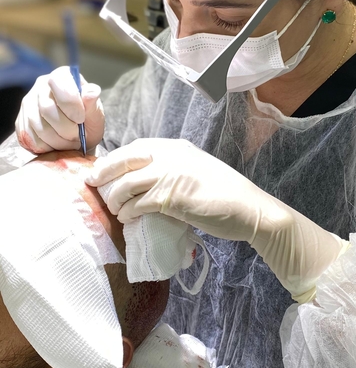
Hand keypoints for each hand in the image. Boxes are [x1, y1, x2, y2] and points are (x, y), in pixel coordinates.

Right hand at [16, 67, 104, 153]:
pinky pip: (29, 138)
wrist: (75, 138)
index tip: (81, 119)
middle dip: (65, 128)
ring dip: (57, 140)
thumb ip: (93, 104)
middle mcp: (41, 86)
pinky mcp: (20, 121)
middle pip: (47, 108)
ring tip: (70, 142)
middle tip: (77, 136)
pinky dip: (46, 146)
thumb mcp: (95, 115)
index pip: (59, 83)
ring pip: (38, 125)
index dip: (70, 104)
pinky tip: (57, 145)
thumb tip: (91, 92)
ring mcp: (28, 103)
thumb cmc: (87, 122)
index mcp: (62, 76)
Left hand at [86, 138, 347, 301]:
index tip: (101, 171)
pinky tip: (130, 220)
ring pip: (126, 184)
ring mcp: (171, 175)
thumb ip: (171, 171)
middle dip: (104, 173)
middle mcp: (171, 156)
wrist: (249, 208)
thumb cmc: (223, 194)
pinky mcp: (172, 197)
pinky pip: (138, 204)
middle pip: (125, 160)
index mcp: (177, 148)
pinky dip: (129, 213)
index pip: (136, 147)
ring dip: (115, 199)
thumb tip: (142, 182)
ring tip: (116, 210)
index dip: (115, 159)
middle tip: (93, 186)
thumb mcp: (195, 171)